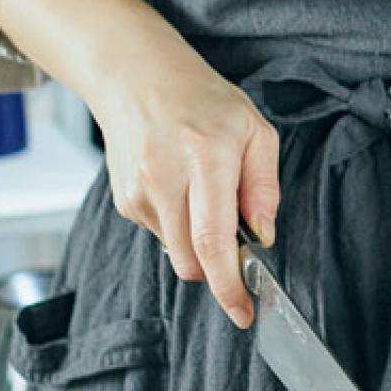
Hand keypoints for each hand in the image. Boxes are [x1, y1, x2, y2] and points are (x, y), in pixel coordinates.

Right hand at [92, 56, 279, 327]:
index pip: (214, 238)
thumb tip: (264, 236)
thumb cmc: (204, 101)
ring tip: (208, 197)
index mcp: (205, 156)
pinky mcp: (125, 202)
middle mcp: (165, 178)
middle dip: (220, 269)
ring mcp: (139, 192)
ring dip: (202, 244)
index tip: (243, 312)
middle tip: (240, 242)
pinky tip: (185, 190)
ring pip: (178, 252)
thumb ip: (264, 186)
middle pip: (193, 259)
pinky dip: (182, 227)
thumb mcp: (255, 130)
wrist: (136, 78)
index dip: (229, 284)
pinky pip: (163, 236)